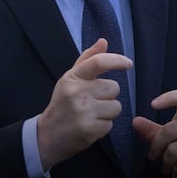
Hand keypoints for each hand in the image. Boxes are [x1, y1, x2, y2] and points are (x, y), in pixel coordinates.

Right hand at [37, 38, 131, 169]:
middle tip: (92, 102)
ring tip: (91, 115)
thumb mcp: (70, 79)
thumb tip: (104, 42)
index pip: (98, 62)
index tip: (128, 63)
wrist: (48, 135)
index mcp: (72, 78)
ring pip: (116, 106)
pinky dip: (103, 126)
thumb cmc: (63, 104)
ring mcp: (83, 111)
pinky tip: (90, 126)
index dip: (116, 60)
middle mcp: (77, 92)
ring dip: (108, 112)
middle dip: (108, 96)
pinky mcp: (89, 129)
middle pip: (114, 88)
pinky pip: (111, 124)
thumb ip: (88, 60)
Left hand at [133, 89, 176, 177]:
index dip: (169, 98)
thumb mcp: (168, 138)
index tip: (153, 105)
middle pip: (170, 130)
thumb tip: (135, 121)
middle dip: (156, 146)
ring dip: (166, 161)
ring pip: (174, 150)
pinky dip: (176, 170)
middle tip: (153, 155)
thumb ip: (152, 130)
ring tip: (168, 164)